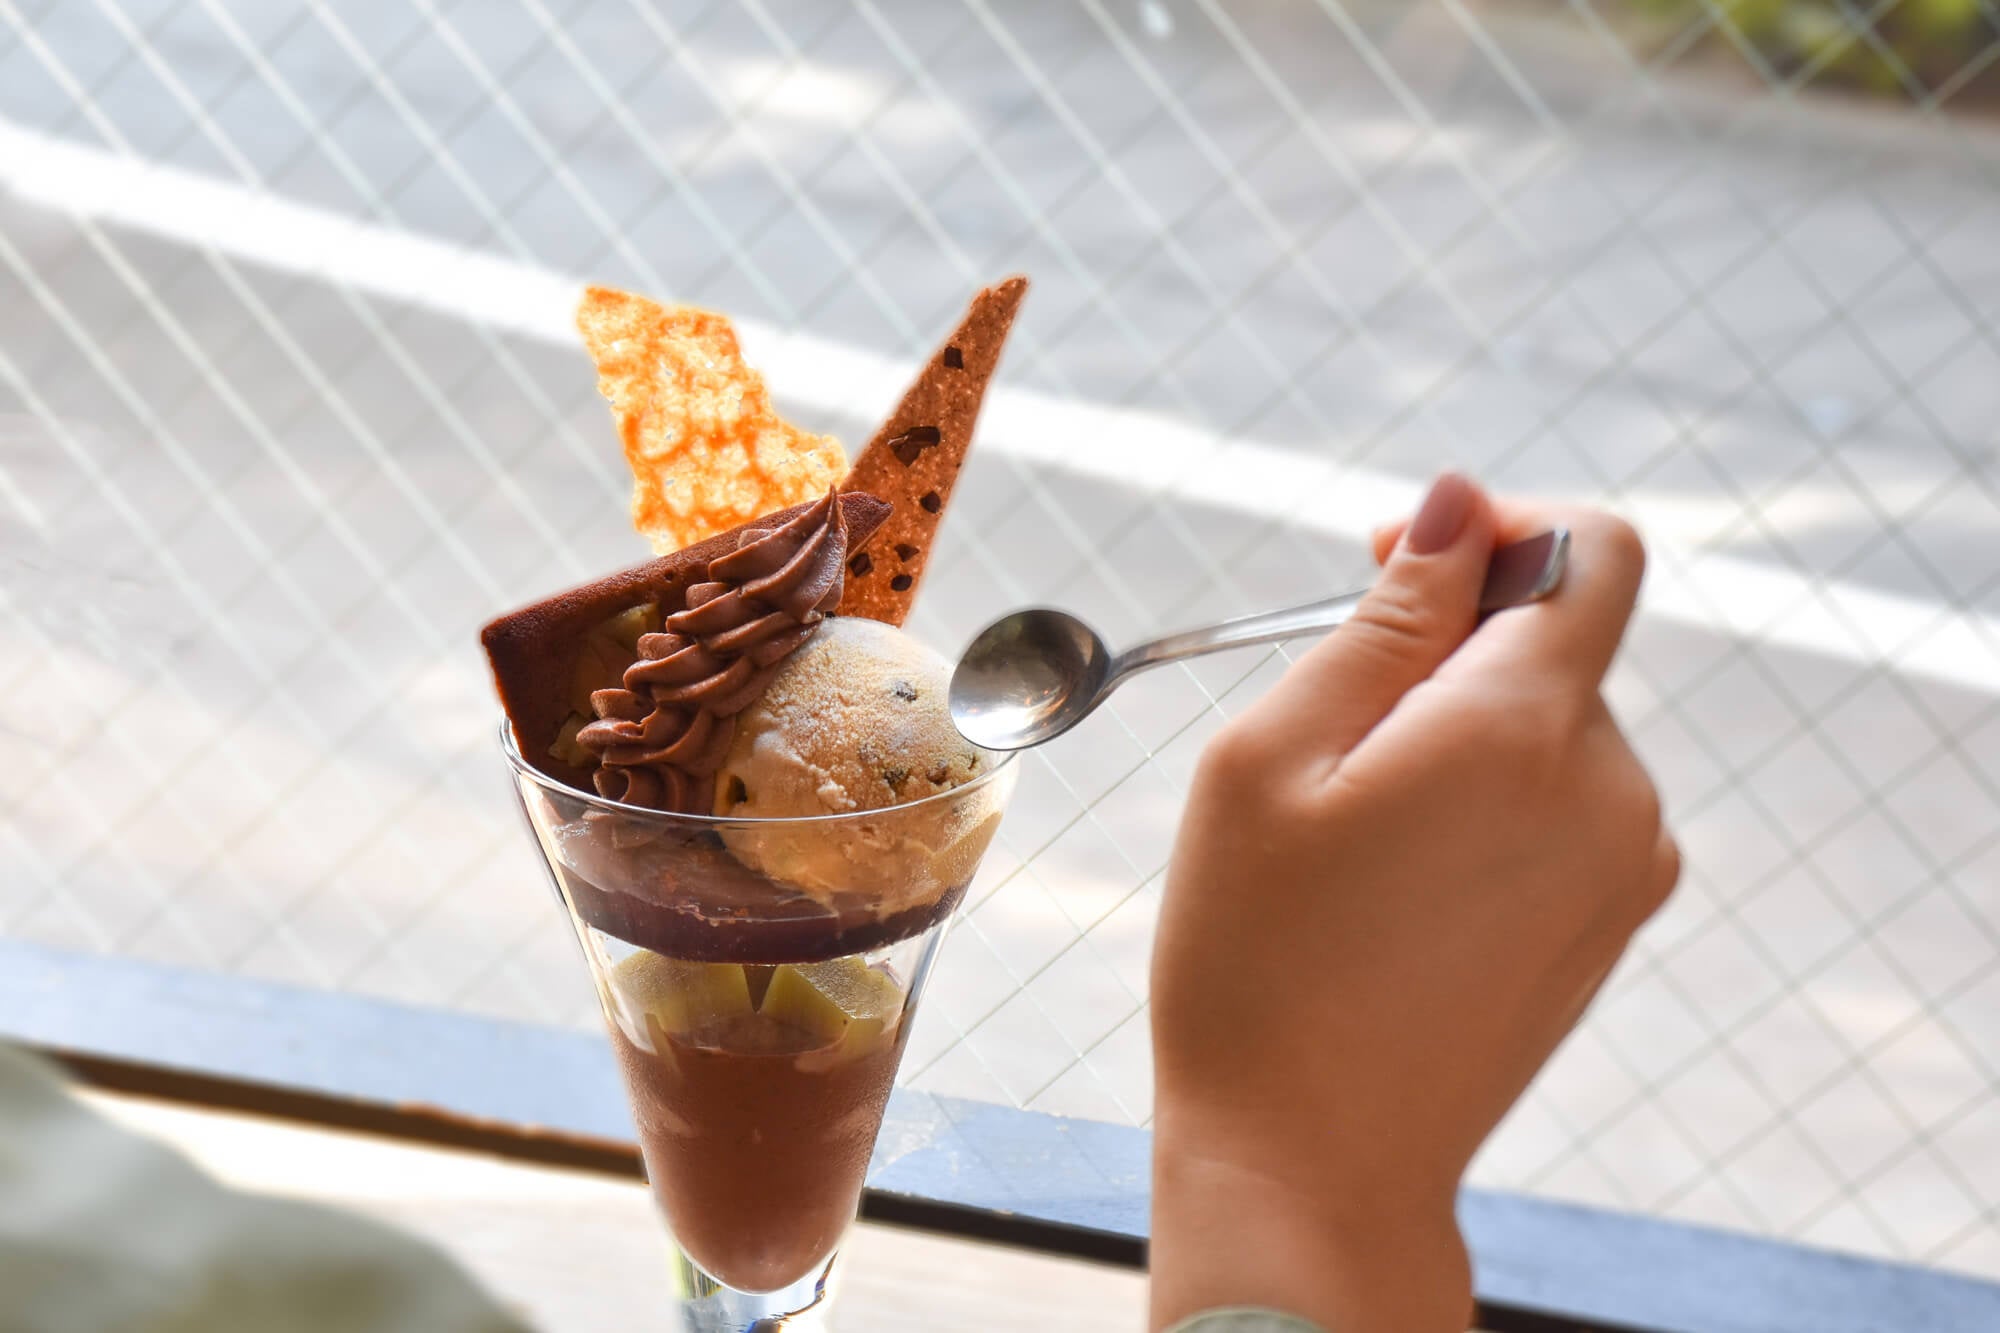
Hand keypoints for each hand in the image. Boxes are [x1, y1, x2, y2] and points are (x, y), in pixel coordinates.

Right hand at [1148, 474, 1675, 1332]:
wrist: (1313, 1163)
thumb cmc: (1260, 962)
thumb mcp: (1275, 757)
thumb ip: (1387, 618)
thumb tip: (1459, 504)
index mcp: (1524, 730)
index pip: (1591, 547)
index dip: (1496, 527)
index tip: (1396, 567)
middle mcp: (1612, 789)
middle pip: (1558, 639)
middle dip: (1449, 646)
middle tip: (1331, 732)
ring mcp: (1627, 864)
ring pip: (1553, 724)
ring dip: (1462, 732)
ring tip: (1355, 831)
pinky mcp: (1612, 919)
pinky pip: (1563, 803)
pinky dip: (1489, 800)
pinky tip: (1400, 881)